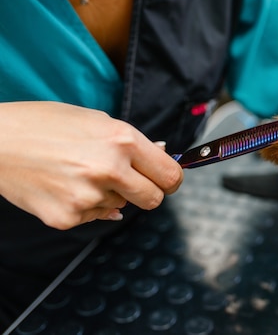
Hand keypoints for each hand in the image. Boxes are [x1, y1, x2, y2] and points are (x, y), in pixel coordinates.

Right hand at [0, 101, 182, 229]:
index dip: (172, 180)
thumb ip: (133, 143)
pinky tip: (64, 185)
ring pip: (122, 206)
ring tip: (80, 172)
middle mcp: (110, 169)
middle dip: (148, 193)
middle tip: (132, 183)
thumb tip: (163, 156)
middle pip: (154, 199)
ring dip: (110, 193)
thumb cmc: (45, 124)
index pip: (170, 175)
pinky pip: (95, 215)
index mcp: (123, 140)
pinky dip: (86, 204)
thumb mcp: (97, 121)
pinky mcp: (67, 217)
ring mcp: (88, 196)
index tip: (168, 181)